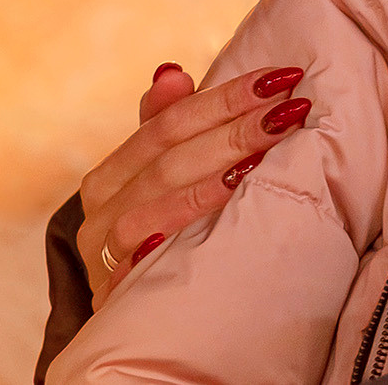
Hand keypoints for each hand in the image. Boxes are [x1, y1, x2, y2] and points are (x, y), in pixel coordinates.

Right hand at [74, 61, 311, 301]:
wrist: (136, 318)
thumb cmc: (158, 231)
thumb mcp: (160, 178)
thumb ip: (164, 124)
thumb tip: (171, 70)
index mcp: (110, 174)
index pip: (167, 123)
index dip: (224, 97)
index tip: (280, 77)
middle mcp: (99, 209)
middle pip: (169, 157)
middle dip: (234, 129)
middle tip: (289, 108)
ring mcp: (104, 251)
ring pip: (158, 198)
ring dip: (216, 171)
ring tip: (266, 150)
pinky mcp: (115, 290)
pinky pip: (147, 251)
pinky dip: (185, 220)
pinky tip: (226, 202)